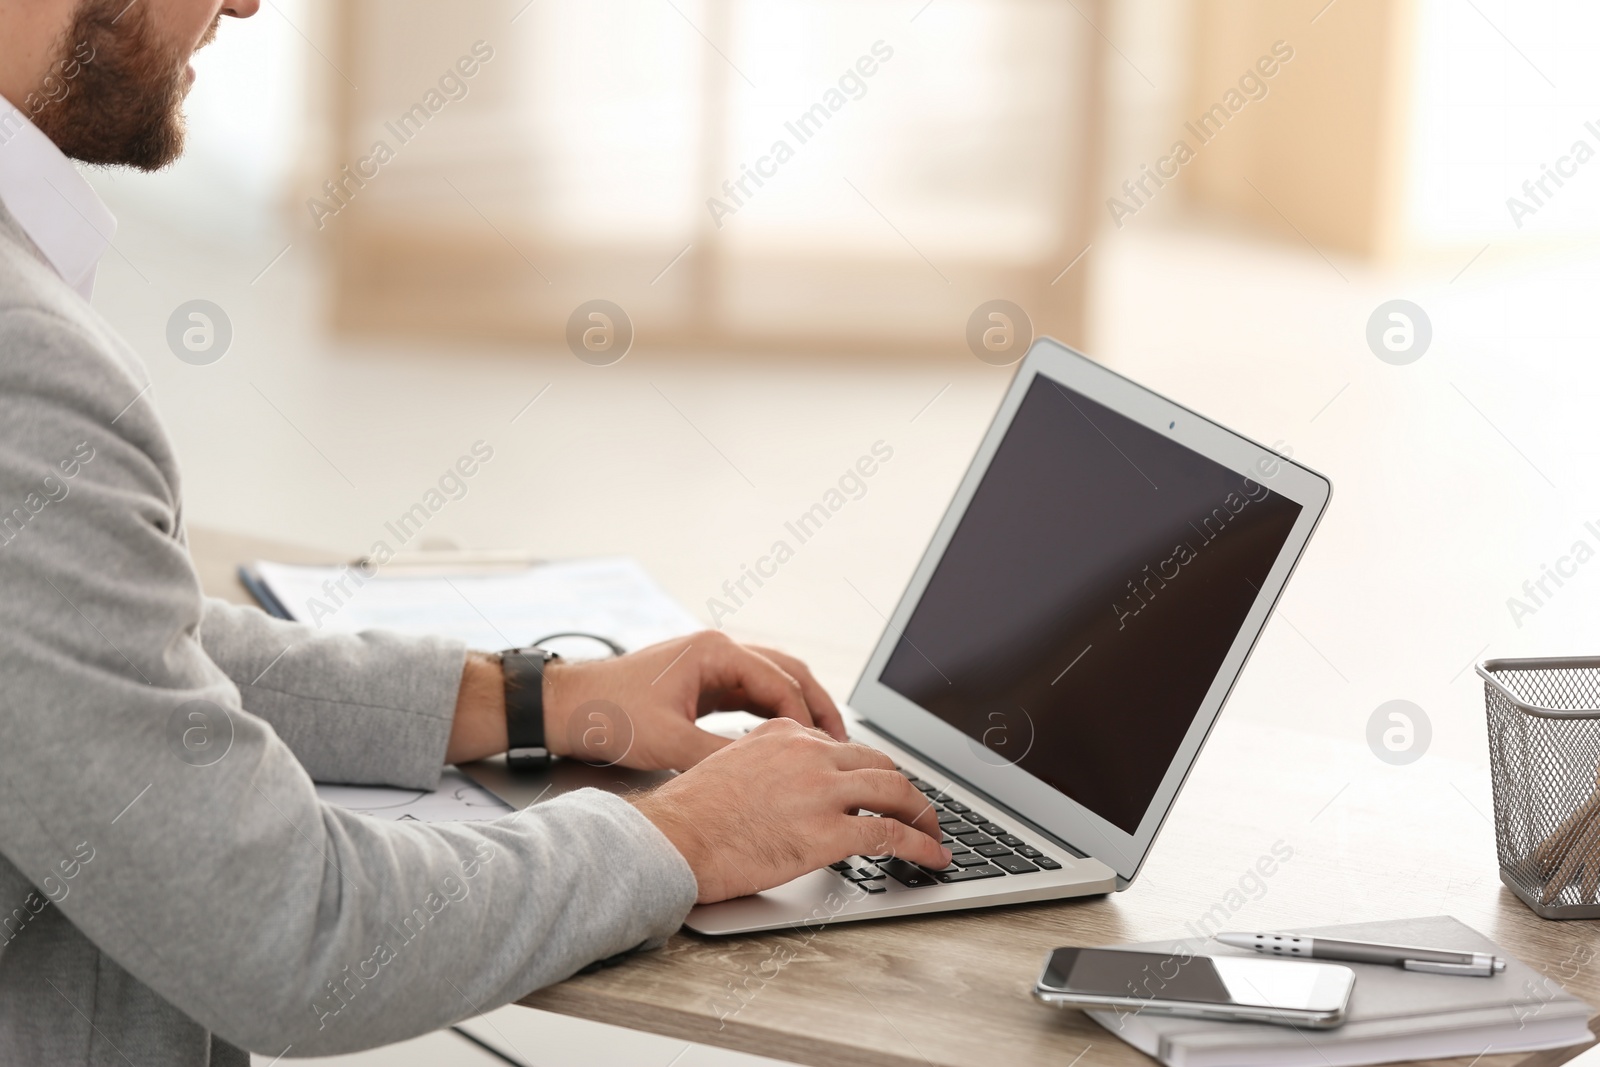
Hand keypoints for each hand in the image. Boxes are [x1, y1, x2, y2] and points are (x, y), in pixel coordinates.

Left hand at [540, 630, 846, 770]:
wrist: (568, 707)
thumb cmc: (609, 714)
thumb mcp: (669, 744)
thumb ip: (722, 756)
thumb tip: (766, 775)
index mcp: (715, 652)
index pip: (780, 682)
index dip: (806, 718)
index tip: (824, 750)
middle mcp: (718, 650)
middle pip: (788, 672)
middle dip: (817, 706)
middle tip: (842, 741)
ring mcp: (712, 664)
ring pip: (773, 681)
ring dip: (799, 709)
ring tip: (824, 743)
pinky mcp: (703, 682)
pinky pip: (752, 694)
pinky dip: (774, 714)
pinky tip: (786, 741)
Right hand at [630, 718, 949, 902]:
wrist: (671, 839)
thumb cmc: (688, 816)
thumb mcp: (729, 767)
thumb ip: (767, 766)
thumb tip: (788, 790)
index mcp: (783, 734)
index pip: (842, 746)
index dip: (868, 773)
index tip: (879, 790)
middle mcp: (808, 753)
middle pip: (879, 762)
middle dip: (904, 788)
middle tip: (916, 810)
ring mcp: (822, 790)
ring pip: (896, 791)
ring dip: (924, 815)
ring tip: (935, 834)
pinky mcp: (830, 832)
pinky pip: (892, 834)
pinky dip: (922, 846)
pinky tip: (934, 858)